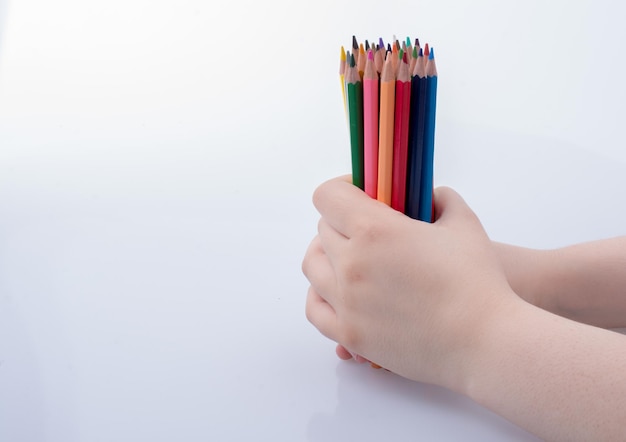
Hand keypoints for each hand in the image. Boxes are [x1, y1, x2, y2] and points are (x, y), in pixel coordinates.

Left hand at [302, 176, 519, 389]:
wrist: (485, 342)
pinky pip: (314, 309)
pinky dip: (320, 295)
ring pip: (313, 267)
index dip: (342, 188)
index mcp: (374, 229)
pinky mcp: (350, 333)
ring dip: (327, 256)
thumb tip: (431, 195)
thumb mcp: (464, 223)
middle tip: (365, 228)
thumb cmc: (477, 281)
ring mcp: (346, 302)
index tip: (359, 193)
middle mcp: (351, 263)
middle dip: (342, 222)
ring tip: (348, 258)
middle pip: (322, 230)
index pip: (327, 196)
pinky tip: (337, 291)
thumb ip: (442, 200)